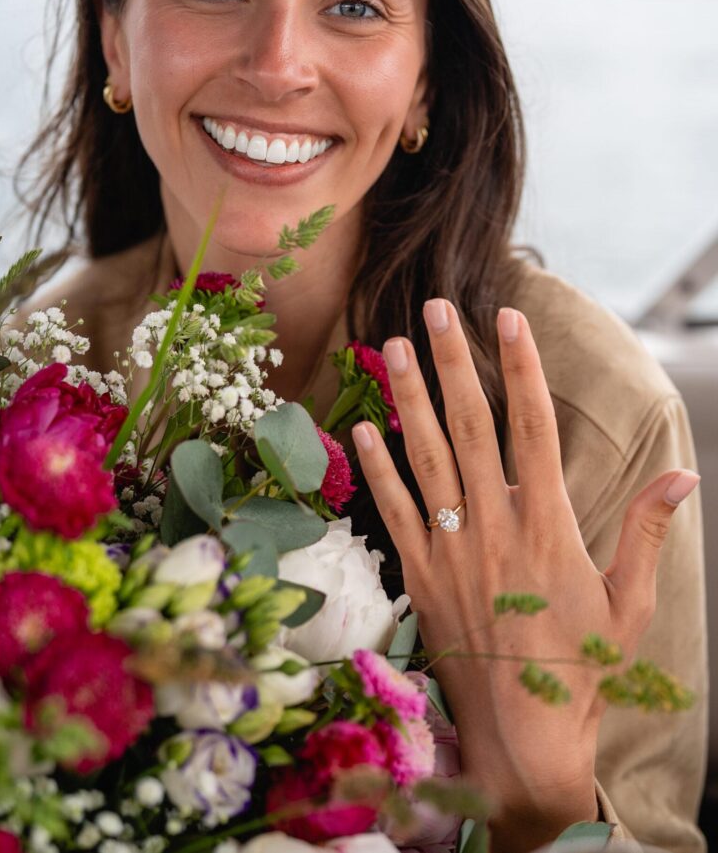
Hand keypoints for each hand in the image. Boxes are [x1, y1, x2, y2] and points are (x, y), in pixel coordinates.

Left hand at [350, 301, 698, 851]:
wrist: (522, 737)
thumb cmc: (581, 669)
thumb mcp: (627, 604)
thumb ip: (647, 533)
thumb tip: (684, 476)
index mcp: (546, 523)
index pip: (531, 425)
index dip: (520, 367)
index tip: (507, 319)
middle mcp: (492, 525)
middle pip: (469, 425)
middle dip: (453, 362)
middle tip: (435, 308)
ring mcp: (449, 548)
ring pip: (424, 456)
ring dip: (408, 398)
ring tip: (394, 347)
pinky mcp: (418, 574)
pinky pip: (393, 510)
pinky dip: (375, 468)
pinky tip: (361, 428)